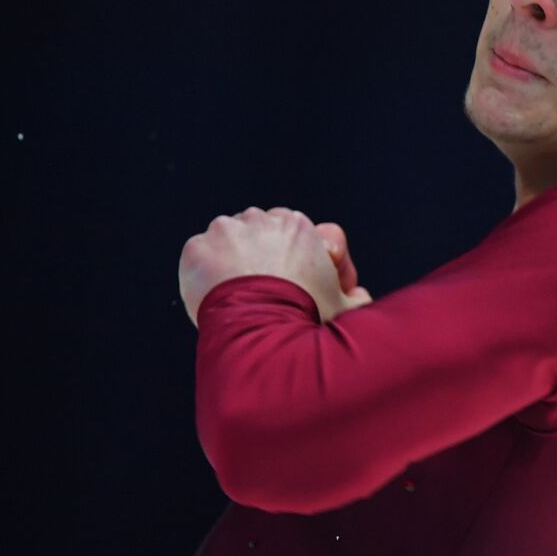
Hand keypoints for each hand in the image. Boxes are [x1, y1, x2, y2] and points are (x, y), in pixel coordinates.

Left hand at [179, 207, 372, 327]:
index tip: (306, 287)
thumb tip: (358, 296)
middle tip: (269, 295)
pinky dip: (205, 275)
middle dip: (267, 258)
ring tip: (240, 299)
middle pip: (263, 234)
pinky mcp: (197, 249)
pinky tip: (216, 299)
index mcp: (300, 227)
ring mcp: (227, 231)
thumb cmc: (308, 321)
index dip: (308, 262)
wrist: (265, 336)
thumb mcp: (346, 310)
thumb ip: (355, 297)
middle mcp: (263, 219)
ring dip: (234, 262)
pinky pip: (200, 257)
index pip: (302, 234)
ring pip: (230, 242)